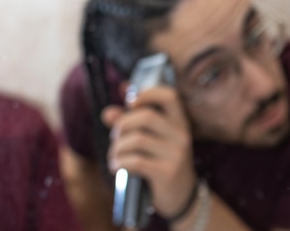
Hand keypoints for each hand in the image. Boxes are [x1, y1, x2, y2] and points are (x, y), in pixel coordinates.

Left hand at [102, 85, 196, 218]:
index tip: (130, 102)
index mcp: (179, 121)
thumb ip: (130, 124)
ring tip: (115, 156)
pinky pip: (136, 161)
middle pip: (146, 117)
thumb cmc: (162, 162)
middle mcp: (181, 134)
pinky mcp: (168, 172)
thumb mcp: (151, 140)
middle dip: (122, 125)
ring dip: (118, 148)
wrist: (181, 195)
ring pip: (138, 139)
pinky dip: (120, 163)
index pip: (169, 96)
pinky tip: (117, 167)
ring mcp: (177, 153)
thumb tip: (107, 111)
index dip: (148, 93)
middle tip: (115, 137)